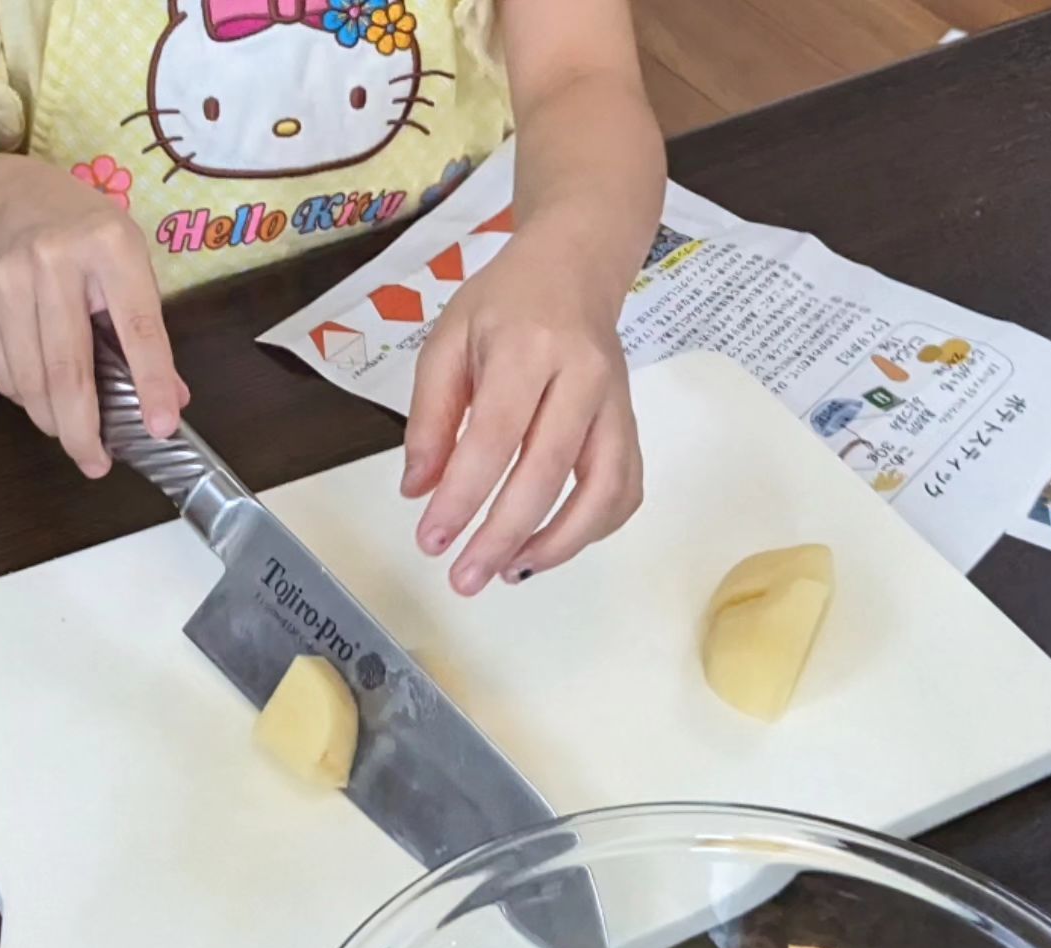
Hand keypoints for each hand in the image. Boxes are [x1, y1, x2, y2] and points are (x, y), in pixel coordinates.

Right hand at [0, 159, 188, 476]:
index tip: (160, 428)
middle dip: (83, 430)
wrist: (11, 198)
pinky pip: (2, 371)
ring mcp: (9, 278)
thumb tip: (170, 402)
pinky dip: (24, 398)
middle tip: (97, 464)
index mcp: (111, 248)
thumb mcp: (131, 266)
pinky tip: (41, 400)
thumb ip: (148, 331)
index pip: (138, 330)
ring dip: (53, 421)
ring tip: (72, 434)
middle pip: (69, 369)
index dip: (150, 384)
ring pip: (30, 379)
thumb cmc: (87, 240)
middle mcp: (55, 259)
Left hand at [401, 232, 642, 595]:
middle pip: (548, 473)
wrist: (576, 266)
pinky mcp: (631, 424)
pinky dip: (593, 529)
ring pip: (604, 490)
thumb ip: (429, 417)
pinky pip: (625, 489)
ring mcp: (616, 404)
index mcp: (527, 347)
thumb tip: (419, 491)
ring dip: (558, 545)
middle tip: (466, 578)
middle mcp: (582, 376)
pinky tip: (551, 545)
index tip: (432, 540)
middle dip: (504, 537)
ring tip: (511, 572)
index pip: (495, 437)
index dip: (463, 497)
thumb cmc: (505, 304)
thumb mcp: (447, 341)